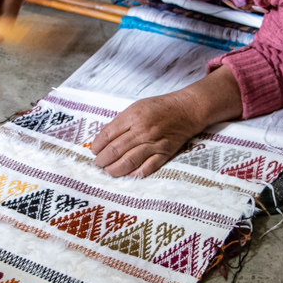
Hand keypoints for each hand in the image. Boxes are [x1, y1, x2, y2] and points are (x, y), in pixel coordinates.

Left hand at [91, 66, 243, 177]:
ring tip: (108, 171)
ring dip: (114, 169)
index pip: (108, 134)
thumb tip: (104, 139)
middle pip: (115, 150)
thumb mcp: (137, 107)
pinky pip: (148, 167)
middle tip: (98, 163)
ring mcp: (154, 143)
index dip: (97, 145)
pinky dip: (136, 173)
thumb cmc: (160, 107)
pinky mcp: (165, 153)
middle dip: (102, 160)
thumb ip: (121, 122)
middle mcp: (142, 130)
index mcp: (133, 116)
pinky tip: (128, 175)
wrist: (187, 109)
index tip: (94, 150)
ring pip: (128, 161)